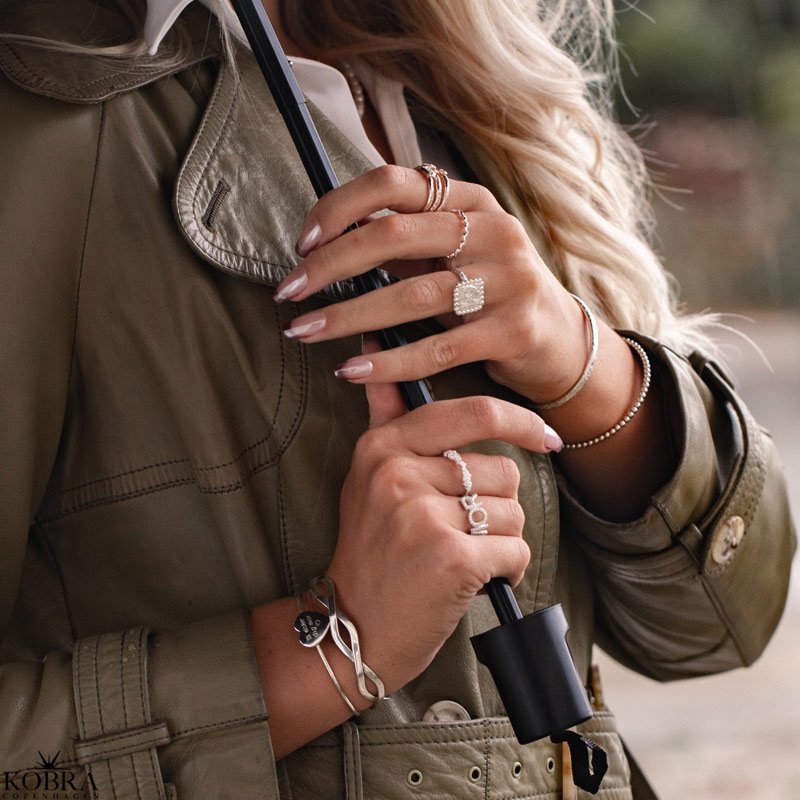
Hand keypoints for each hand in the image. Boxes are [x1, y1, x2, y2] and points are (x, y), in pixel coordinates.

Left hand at [274, 164, 586, 404]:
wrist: (557, 338)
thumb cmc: (489, 292)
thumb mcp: (453, 253)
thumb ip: (404, 241)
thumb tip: (329, 238)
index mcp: (470, 201)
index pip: (393, 183)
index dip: (338, 208)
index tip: (301, 243)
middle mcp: (492, 230)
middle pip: (393, 236)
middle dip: (329, 266)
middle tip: (288, 292)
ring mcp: (508, 280)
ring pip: (411, 296)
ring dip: (347, 317)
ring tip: (304, 331)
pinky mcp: (513, 331)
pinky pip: (438, 349)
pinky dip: (389, 361)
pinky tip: (351, 370)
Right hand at [324, 336, 558, 695]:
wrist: (353, 626)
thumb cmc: (372, 552)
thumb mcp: (367, 476)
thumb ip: (382, 413)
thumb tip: (372, 344)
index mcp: (382, 447)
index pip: (470, 413)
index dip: (519, 422)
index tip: (546, 436)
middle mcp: (397, 473)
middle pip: (501, 470)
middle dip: (496, 508)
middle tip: (461, 534)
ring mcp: (421, 513)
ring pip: (512, 512)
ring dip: (500, 542)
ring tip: (459, 559)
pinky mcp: (449, 555)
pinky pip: (514, 550)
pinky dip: (506, 572)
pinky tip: (473, 582)